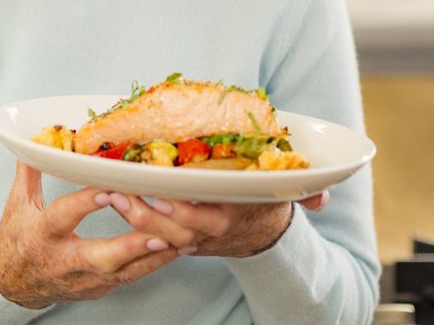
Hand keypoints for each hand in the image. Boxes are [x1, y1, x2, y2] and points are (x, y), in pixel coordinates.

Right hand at [0, 162, 179, 308]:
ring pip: (122, 273)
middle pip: (99, 259)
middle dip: (130, 245)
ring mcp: (83, 279)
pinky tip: (174, 250)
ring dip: (152, 257)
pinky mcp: (97, 289)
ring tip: (180, 239)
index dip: (85, 204)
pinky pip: (128, 278)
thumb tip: (37, 140)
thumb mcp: (16, 204)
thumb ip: (30, 171)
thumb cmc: (15, 241)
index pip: (63, 217)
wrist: (11, 285)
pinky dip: (153, 264)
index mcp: (42, 235)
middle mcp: (64, 261)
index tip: (109, 189)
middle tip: (157, 230)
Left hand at [102, 190, 329, 258]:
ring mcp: (196, 238)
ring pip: (162, 235)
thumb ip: (306, 192)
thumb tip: (322, 197)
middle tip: (120, 194)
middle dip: (148, 214)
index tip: (162, 194)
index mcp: (236, 213)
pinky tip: (115, 204)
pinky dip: (135, 225)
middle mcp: (213, 229)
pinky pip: (156, 236)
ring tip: (111, 197)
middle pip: (177, 227)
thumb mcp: (285, 191)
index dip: (186, 208)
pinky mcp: (182, 241)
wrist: (260, 233)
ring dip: (134, 218)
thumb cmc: (266, 198)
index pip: (209, 214)